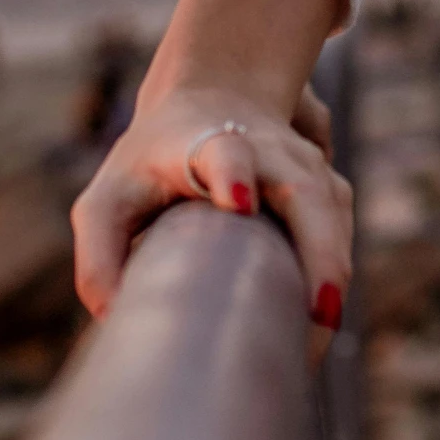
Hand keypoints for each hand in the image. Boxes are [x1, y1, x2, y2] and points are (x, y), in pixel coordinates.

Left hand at [68, 0, 352, 365]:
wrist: (211, 99)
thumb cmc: (151, 163)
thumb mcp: (109, 198)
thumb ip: (99, 253)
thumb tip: (114, 315)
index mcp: (206, 144)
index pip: (225, 151)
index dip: (232, 171)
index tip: (238, 201)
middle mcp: (266, 150)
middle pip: (306, 189)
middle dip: (319, 247)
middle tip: (320, 312)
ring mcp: (303, 164)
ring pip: (333, 213)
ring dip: (332, 273)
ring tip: (316, 341)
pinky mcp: (326, 186)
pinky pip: (341, 231)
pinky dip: (334, 277)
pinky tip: (315, 332)